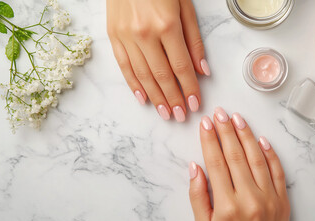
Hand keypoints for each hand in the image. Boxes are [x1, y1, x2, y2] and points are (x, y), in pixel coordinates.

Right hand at [107, 0, 209, 121]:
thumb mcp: (185, 7)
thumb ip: (194, 40)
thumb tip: (202, 71)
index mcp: (166, 26)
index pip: (181, 67)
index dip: (189, 88)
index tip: (195, 104)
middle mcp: (144, 34)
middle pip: (162, 76)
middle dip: (174, 99)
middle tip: (181, 116)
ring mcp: (126, 36)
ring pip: (142, 75)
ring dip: (156, 97)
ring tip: (166, 113)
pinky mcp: (113, 36)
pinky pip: (124, 66)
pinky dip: (133, 85)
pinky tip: (143, 99)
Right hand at [189, 107, 289, 220]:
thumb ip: (198, 196)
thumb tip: (195, 167)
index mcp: (226, 205)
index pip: (216, 163)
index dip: (209, 140)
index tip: (205, 124)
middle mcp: (249, 198)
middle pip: (235, 155)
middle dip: (225, 131)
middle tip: (219, 113)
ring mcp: (269, 198)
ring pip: (256, 158)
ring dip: (246, 135)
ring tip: (237, 119)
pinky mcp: (283, 200)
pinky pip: (277, 171)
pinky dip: (270, 153)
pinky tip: (261, 139)